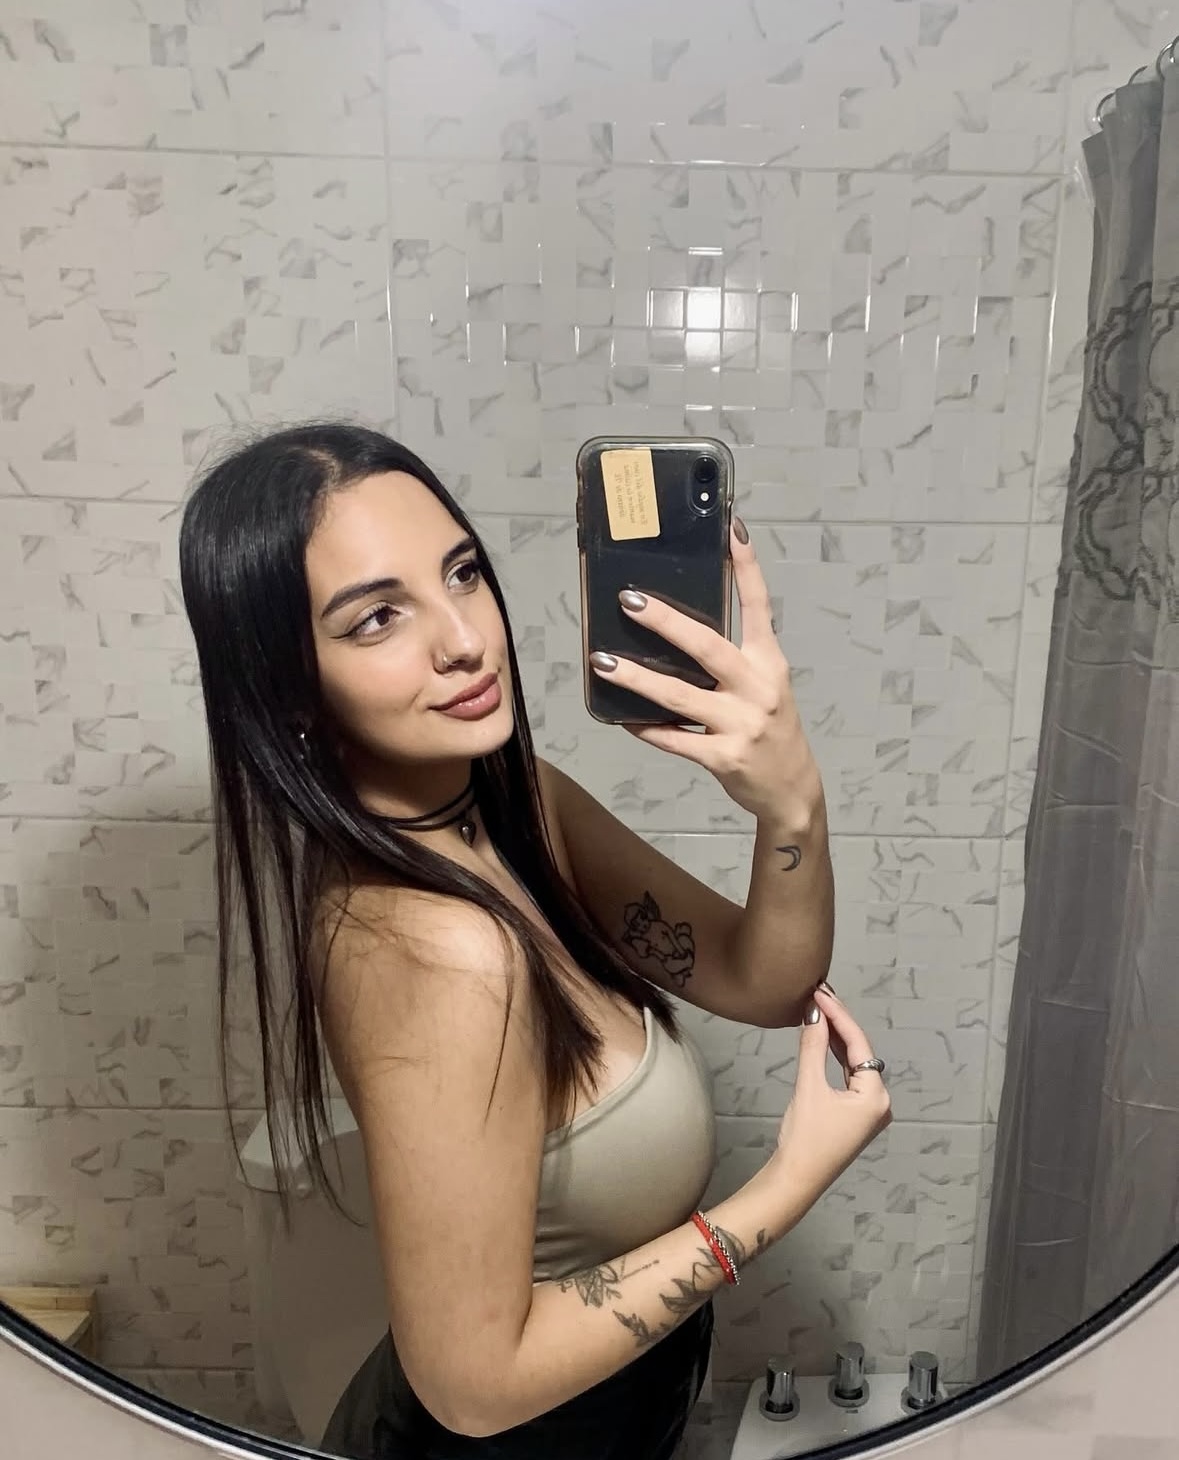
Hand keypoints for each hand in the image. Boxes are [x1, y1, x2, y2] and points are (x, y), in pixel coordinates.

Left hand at [589, 522, 819, 821]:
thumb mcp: (766, 685)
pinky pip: (674, 740)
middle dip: (666, 623)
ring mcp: (741, 724)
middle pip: (708, 647)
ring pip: (680, 696)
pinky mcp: (723, 757)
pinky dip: (646, 728)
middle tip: (630, 601)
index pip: (759, 606)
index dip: (747, 568)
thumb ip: (734, 659)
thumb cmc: (771, 728)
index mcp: (770, 663)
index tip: (731, 530)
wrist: (793, 790)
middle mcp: (758, 689)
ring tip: (604, 663)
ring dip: (638, 679)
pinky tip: (622, 718)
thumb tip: (679, 628)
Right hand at [770, 986, 890, 1207]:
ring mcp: (869, 1110)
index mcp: (876, 1096)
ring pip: (853, 1064)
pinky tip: (822, 1041)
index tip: (819, 992)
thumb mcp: (809, 1087)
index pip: (858, 1043)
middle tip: (818, 995)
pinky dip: (835, 1058)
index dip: (838, 1015)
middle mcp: (880, 1102)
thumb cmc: (805, 1138)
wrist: (796, 1180)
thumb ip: (812, 1047)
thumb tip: (813, 1013)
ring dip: (836, 1040)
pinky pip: (848, 1078)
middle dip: (838, 1024)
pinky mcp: (855, 1116)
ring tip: (818, 1011)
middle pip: (859, 1052)